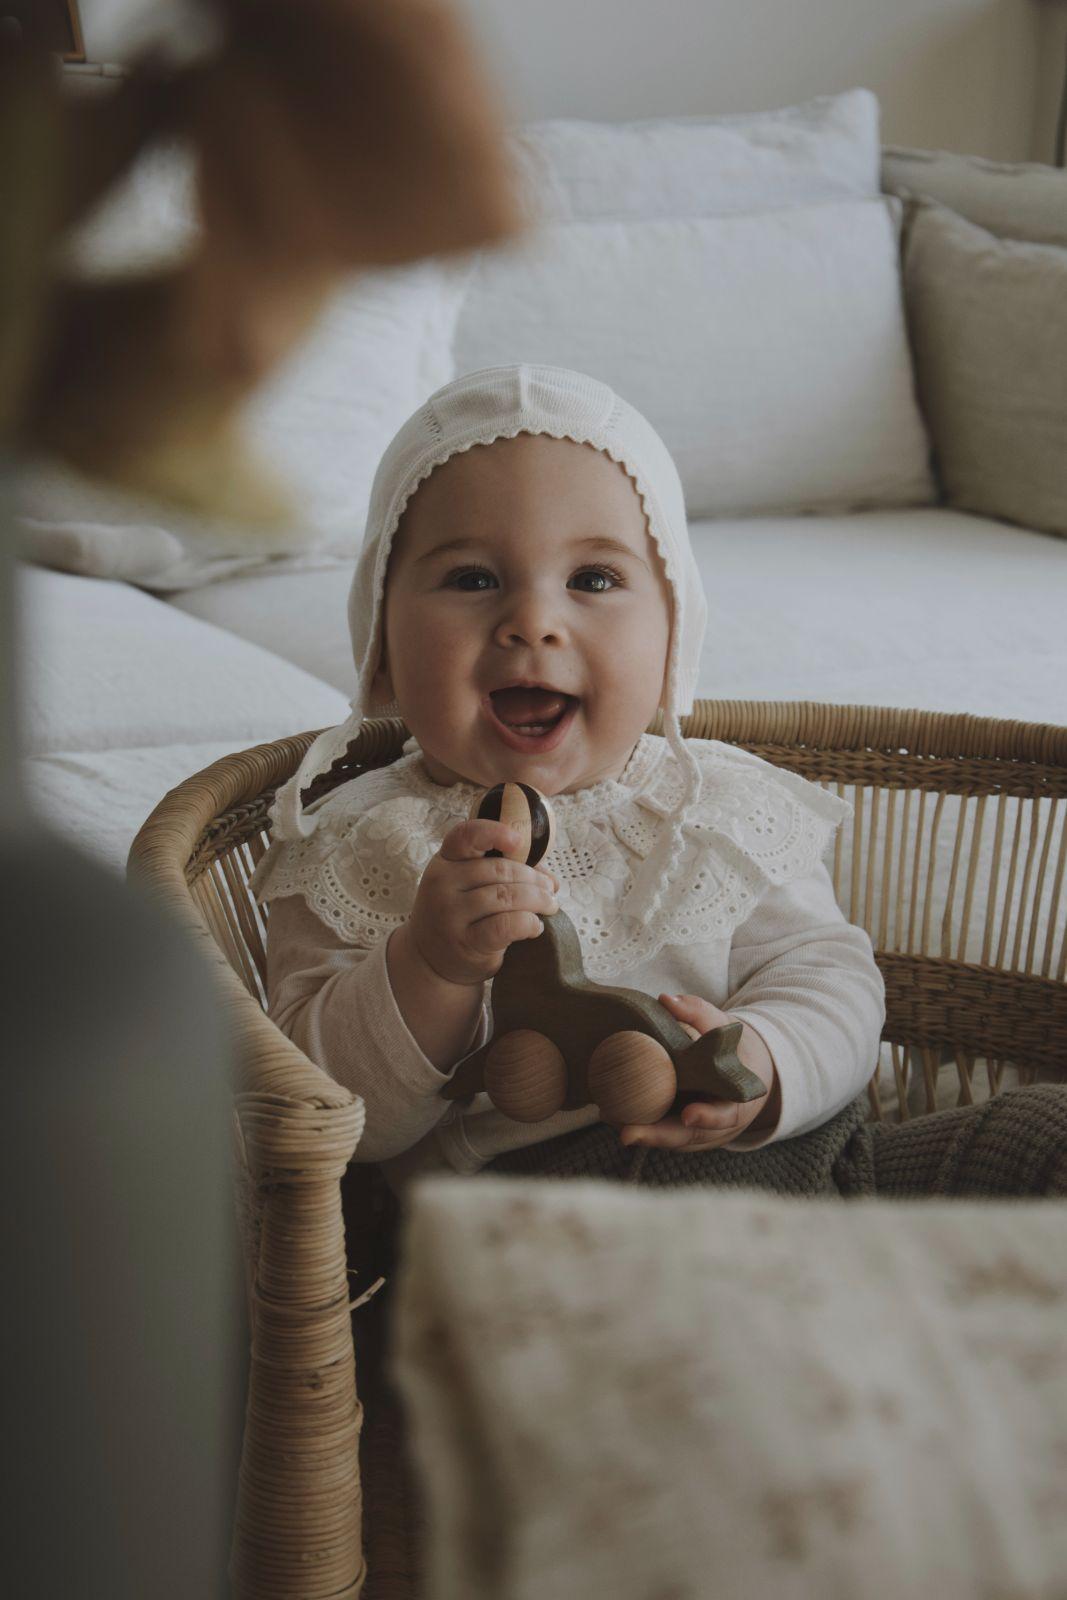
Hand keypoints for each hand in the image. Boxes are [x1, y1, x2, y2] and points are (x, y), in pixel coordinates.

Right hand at [406, 818, 559, 987]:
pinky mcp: (465, 941)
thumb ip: (504, 874)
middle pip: (499, 870)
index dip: (495, 832)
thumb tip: (551, 880)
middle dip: (533, 878)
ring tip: (550, 906)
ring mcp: (451, 913)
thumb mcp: (468, 887)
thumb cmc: (460, 916)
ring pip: (506, 896)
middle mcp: (442, 884)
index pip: (466, 836)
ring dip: (537, 900)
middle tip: (549, 889)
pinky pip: (506, 925)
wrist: (430, 960)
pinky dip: (528, 924)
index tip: (519, 841)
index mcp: (445, 862)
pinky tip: (535, 927)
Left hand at [618, 993, 779, 1151]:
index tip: (689, 1114)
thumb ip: (699, 1014)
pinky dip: (633, 1121)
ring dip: (637, 1130)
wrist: (741, 1075)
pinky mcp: (674, 1127)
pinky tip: (607, 1110)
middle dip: (657, 1136)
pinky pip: (654, 1127)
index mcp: (734, 1103)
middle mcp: (712, 1125)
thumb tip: (667, 1000)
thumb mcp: (724, 1029)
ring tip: (608, 1116)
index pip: (723, 1116)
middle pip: (685, 1136)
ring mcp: (691, 1130)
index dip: (707, 1117)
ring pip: (664, 1136)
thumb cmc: (732, 1050)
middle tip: (628, 1134)